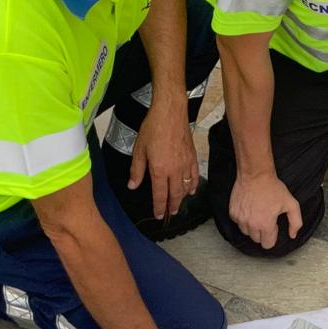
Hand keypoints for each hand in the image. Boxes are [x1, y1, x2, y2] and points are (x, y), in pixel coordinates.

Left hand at [128, 99, 199, 222]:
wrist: (170, 112)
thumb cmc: (153, 128)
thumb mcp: (139, 149)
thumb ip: (137, 170)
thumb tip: (133, 185)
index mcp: (160, 170)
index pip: (160, 195)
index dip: (159, 207)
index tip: (158, 216)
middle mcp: (175, 170)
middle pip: (175, 194)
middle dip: (172, 206)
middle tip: (170, 214)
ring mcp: (186, 164)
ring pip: (186, 187)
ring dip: (182, 198)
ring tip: (179, 205)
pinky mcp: (192, 157)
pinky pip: (194, 176)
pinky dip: (193, 185)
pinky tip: (191, 190)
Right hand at [230, 171, 302, 251]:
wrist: (255, 174)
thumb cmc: (273, 188)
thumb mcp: (291, 204)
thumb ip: (296, 222)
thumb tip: (292, 235)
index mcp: (265, 224)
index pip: (267, 245)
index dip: (272, 236)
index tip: (273, 225)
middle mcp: (251, 224)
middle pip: (257, 240)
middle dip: (262, 232)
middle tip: (266, 217)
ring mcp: (240, 219)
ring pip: (246, 232)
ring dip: (252, 226)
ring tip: (257, 212)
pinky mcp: (233, 213)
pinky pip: (238, 223)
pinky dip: (243, 219)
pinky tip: (249, 209)